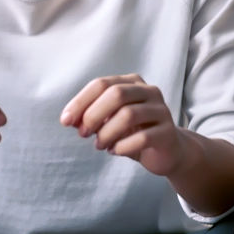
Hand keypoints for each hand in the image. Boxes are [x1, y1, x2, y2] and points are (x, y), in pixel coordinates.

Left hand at [60, 74, 189, 176]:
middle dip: (93, 114)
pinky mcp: (168, 132)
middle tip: (83, 134)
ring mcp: (161, 111)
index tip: (65, 121)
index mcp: (132, 82)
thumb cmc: (134, 132)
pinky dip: (123, 146)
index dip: (80, 102)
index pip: (101, 84)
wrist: (167, 151)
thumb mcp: (109, 122)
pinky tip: (115, 151)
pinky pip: (143, 137)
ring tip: (99, 145)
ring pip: (129, 115)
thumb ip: (90, 117)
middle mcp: (149, 91)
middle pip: (116, 94)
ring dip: (107, 133)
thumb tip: (69, 120)